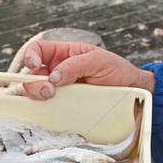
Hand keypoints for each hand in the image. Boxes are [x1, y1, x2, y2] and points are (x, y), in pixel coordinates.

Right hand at [20, 41, 155, 100]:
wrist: (131, 92)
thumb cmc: (117, 71)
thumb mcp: (99, 61)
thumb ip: (76, 65)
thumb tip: (54, 77)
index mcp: (63, 54)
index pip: (38, 50)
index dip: (31, 56)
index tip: (35, 65)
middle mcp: (57, 71)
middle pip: (32, 75)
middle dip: (34, 83)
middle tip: (49, 91)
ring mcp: (60, 91)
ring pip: (36, 94)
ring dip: (38, 96)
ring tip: (51, 99)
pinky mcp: (64, 107)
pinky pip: (49, 109)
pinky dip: (46, 111)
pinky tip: (52, 111)